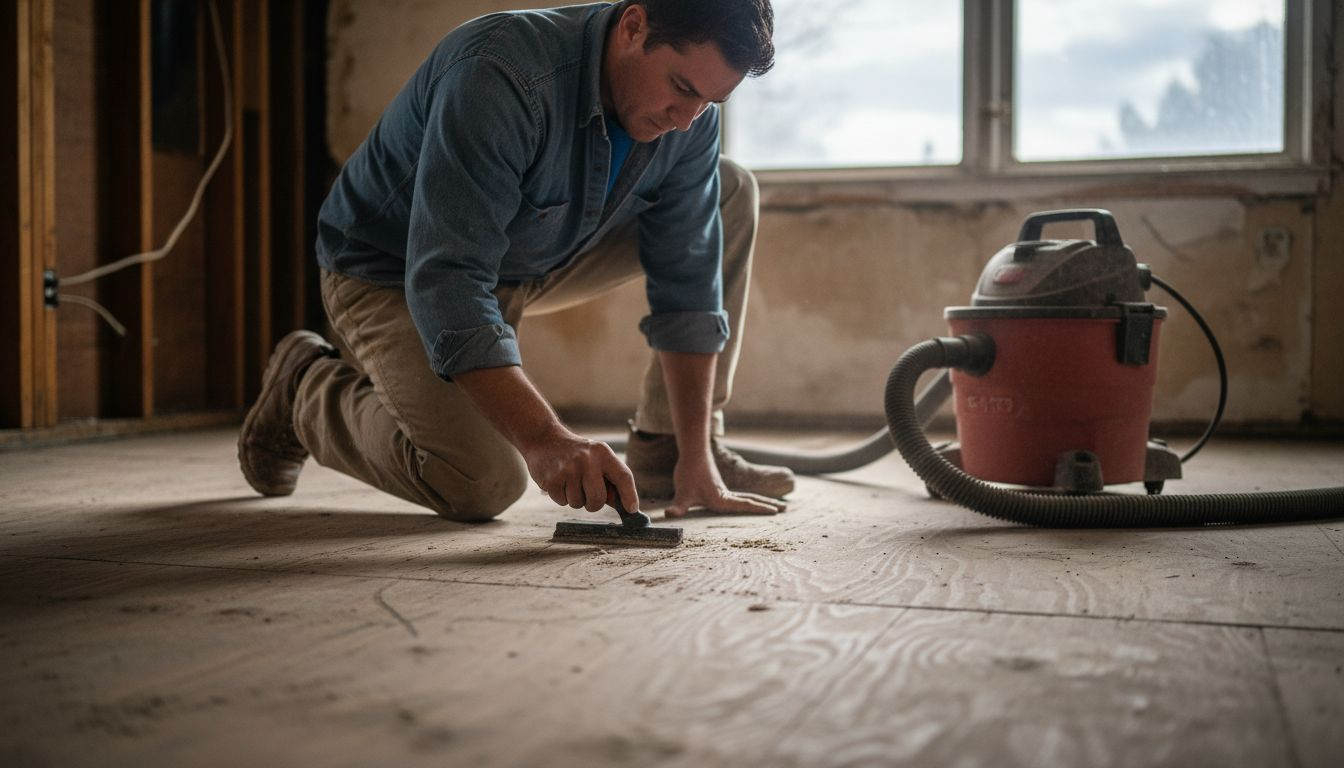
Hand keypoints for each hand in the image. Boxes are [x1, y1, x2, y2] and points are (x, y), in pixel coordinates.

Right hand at [520, 430, 638, 513]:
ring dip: (575, 499)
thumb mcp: (596, 458)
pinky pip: (562, 502)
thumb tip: (627, 507)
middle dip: (594, 504)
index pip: (623, 476)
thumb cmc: (576, 455)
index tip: (632, 510)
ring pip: (579, 503)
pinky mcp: (552, 479)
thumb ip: (610, 481)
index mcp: (602, 453)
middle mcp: (587, 459)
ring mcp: (568, 469)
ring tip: (569, 481)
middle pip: (598, 499)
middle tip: (587, 494)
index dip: (630, 495)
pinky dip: (561, 497)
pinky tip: (559, 481)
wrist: (545, 439)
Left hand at [665, 455, 785, 517]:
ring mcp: (725, 491)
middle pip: (751, 501)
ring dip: (760, 502)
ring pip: (747, 497)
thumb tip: (668, 514)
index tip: (775, 511)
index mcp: (722, 500)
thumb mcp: (682, 494)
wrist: (692, 453)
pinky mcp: (720, 488)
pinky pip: (739, 496)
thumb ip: (678, 507)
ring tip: (774, 506)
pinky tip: (750, 502)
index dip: (760, 509)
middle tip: (784, 510)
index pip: (745, 505)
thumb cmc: (689, 474)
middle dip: (767, 505)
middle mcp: (726, 495)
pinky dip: (750, 499)